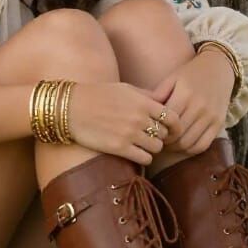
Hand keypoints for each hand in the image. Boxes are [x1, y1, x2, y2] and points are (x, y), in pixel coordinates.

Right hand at [66, 82, 184, 166]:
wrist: (71, 108)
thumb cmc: (98, 95)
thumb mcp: (125, 88)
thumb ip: (147, 96)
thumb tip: (164, 102)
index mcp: (143, 102)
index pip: (173, 118)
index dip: (175, 126)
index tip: (170, 129)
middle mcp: (139, 118)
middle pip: (165, 134)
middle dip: (161, 136)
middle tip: (152, 136)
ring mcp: (130, 134)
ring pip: (157, 148)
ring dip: (152, 147)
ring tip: (142, 144)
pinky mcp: (119, 148)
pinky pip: (145, 159)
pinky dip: (143, 157)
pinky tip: (135, 151)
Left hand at [149, 51, 233, 154]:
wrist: (218, 68)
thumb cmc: (190, 73)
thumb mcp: (171, 78)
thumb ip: (158, 95)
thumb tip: (143, 112)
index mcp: (185, 95)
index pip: (166, 122)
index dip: (156, 130)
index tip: (148, 131)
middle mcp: (200, 107)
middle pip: (177, 136)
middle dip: (164, 142)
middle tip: (156, 140)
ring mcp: (211, 117)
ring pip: (189, 144)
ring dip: (175, 148)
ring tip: (167, 144)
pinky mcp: (219, 124)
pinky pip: (203, 145)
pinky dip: (190, 150)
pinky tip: (181, 145)